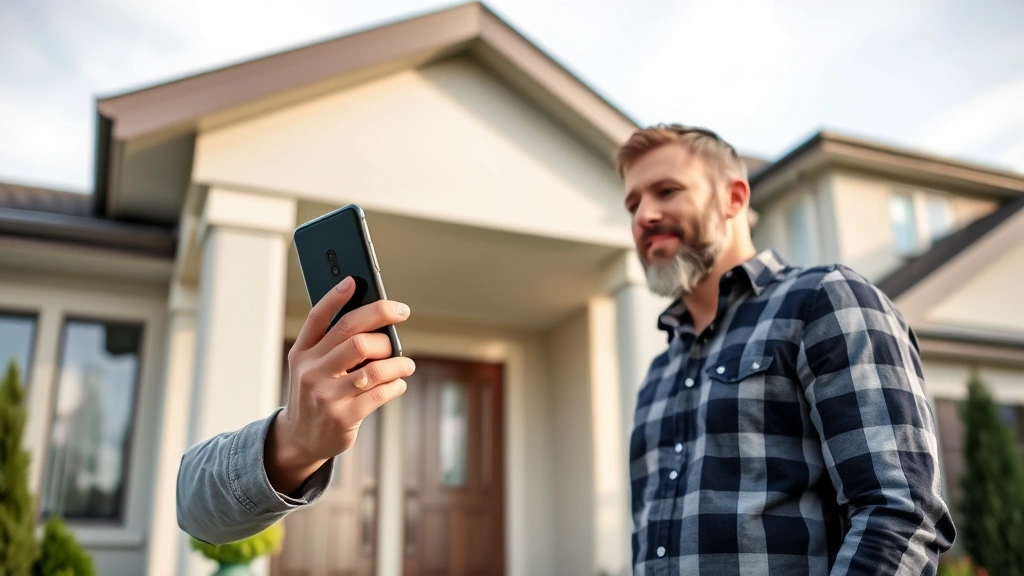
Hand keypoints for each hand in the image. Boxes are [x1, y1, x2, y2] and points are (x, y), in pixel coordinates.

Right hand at [265, 276, 414, 494]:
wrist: (300, 437)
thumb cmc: (316, 391)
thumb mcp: (311, 365)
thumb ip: (332, 342)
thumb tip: (374, 317)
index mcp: (302, 353)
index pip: (318, 318)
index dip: (336, 297)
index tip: (356, 281)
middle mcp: (311, 371)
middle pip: (354, 336)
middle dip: (383, 320)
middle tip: (401, 315)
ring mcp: (326, 396)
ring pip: (373, 367)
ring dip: (398, 361)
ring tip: (406, 363)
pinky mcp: (343, 417)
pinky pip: (380, 393)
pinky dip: (396, 384)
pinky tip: (398, 382)